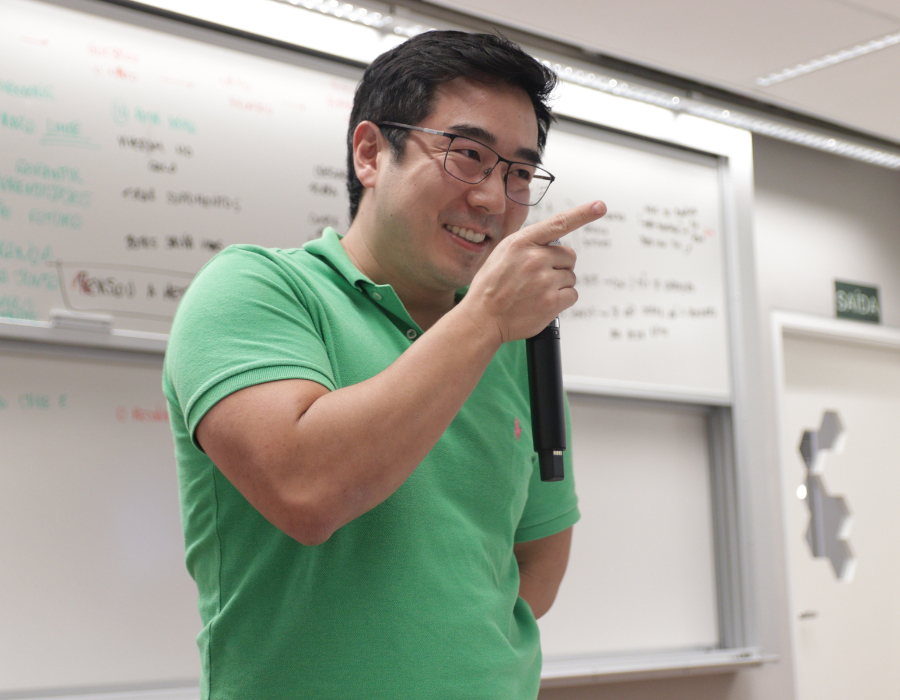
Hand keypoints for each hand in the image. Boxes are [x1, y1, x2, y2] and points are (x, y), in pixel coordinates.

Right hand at [462, 200, 606, 343]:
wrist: (482, 318)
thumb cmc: (490, 287)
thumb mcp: (502, 255)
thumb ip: (527, 245)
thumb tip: (551, 245)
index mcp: (521, 242)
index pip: (558, 223)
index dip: (582, 214)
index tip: (599, 206)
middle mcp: (534, 258)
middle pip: (569, 256)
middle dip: (560, 266)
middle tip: (542, 278)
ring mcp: (544, 280)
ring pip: (570, 277)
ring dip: (559, 285)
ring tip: (536, 293)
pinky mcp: (552, 302)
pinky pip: (572, 295)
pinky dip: (562, 300)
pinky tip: (544, 303)